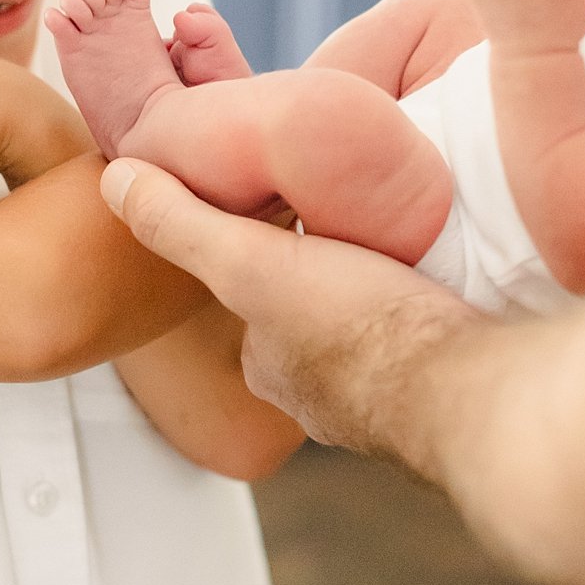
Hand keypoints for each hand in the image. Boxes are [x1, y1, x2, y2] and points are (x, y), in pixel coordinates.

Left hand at [99, 160, 479, 450]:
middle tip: (354, 237)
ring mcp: (385, 404)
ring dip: (382, 305)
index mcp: (273, 368)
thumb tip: (114, 180)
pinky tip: (447, 292)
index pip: (254, 306)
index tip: (293, 228)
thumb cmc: (361, 327)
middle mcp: (323, 399)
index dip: (266, 264)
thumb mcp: (252, 264)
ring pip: (371, 339)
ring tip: (403, 255)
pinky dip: (427, 322)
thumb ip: (184, 225)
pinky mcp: (443, 394)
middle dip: (328, 286)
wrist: (470, 389)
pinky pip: (425, 348)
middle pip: (313, 323)